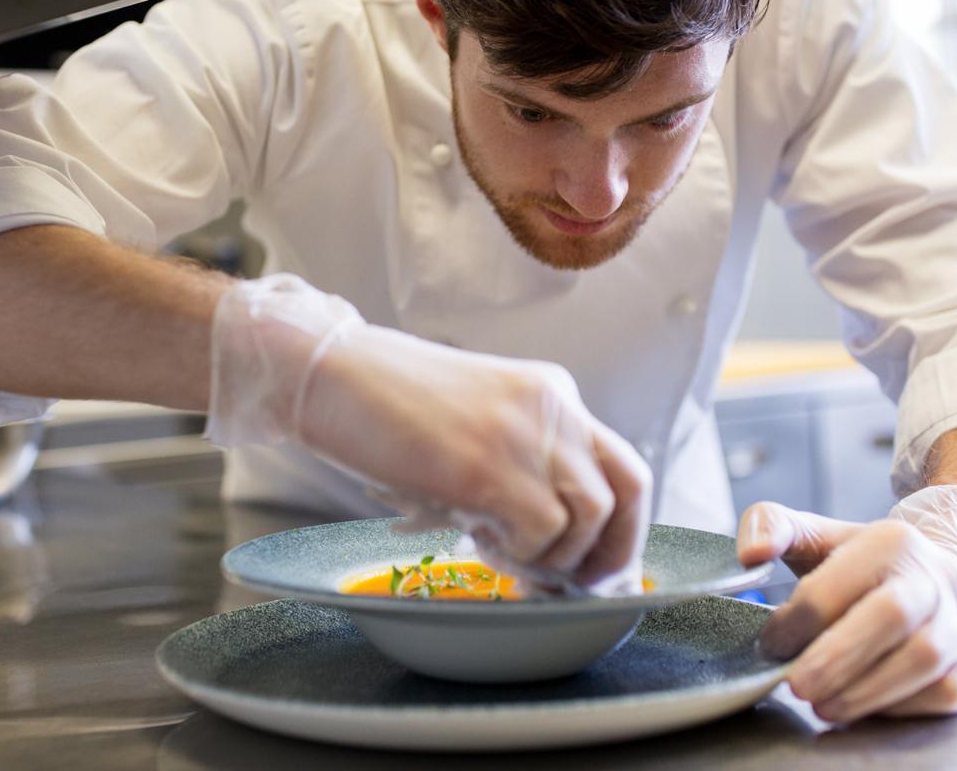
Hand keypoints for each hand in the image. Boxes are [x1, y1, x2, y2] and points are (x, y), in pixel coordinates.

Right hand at [206, 274, 651, 590]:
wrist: (329, 373)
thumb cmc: (384, 405)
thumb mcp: (473, 423)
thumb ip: (518, 463)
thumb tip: (547, 542)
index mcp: (550, 393)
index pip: (621, 465)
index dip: (621, 527)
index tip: (592, 564)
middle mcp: (553, 408)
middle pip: (628, 490)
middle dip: (611, 551)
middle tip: (574, 584)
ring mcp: (524, 435)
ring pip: (589, 517)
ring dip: (554, 556)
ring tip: (501, 552)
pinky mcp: (489, 468)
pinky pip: (542, 533)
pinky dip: (519, 556)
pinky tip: (478, 541)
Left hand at [738, 486, 956, 722]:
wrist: (954, 576)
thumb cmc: (871, 566)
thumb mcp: (820, 535)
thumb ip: (773, 526)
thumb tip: (751, 554)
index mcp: (891, 541)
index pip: (835, 584)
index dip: (796, 621)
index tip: (771, 645)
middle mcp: (935, 577)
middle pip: (889, 616)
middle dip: (837, 658)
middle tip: (797, 687)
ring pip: (924, 659)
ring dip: (868, 690)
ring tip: (825, 707)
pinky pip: (945, 691)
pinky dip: (903, 706)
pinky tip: (868, 707)